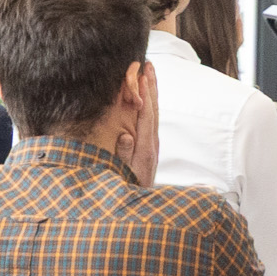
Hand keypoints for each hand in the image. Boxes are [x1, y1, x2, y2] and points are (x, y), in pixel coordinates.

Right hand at [117, 61, 162, 185]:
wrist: (143, 210)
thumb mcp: (123, 175)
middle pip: (153, 109)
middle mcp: (151, 144)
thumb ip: (124, 155)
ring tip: (148, 74)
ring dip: (151, 93)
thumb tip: (126, 135)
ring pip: (153, 113)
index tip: (143, 75)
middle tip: (148, 65)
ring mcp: (151, 146)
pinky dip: (148, 106)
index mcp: (144, 148)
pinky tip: (145, 98)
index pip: (146, 114)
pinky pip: (150, 121)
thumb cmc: (128, 192)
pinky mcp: (149, 149)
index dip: (145, 94)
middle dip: (151, 86)